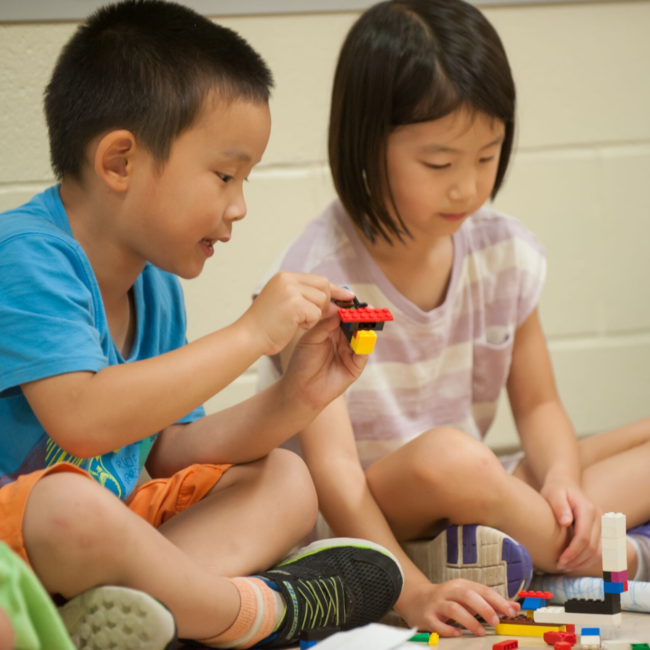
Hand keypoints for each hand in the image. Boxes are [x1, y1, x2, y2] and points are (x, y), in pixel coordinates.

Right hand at [241, 272, 354, 355]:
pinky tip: (293, 325)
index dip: (334, 289)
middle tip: (316, 316)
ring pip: (322, 301)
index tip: (348, 296)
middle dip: (326, 303)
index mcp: (285, 277)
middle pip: (324, 286)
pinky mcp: (295, 303)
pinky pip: (316, 314)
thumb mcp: (287, 305)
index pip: (318, 279)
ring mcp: (291, 290)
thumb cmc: (266, 326)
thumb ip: (307, 300)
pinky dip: (309, 323)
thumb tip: (335, 304)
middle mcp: (288, 279)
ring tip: (295, 321)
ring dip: (314, 315)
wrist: (248, 337)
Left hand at [280, 314, 368, 411]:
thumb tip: (339, 312)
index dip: (348, 308)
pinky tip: (361, 337)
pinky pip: (363, 353)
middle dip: (361, 316)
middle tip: (366, 308)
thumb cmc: (302, 362)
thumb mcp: (310, 338)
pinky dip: (364, 345)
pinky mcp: (355, 366)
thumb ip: (324, 324)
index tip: (351, 299)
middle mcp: (343, 340)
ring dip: (365, 328)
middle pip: (356, 324)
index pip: (343, 316)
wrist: (300, 388)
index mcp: (331, 330)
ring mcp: (350, 353)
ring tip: (365, 320)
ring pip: (362, 337)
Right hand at [397, 580, 519, 637]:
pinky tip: (457, 634)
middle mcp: (449, 591)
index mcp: (461, 585)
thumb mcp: (468, 597)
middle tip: (496, 621)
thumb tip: (514, 607)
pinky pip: (437, 623)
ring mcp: (437, 603)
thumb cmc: (448, 599)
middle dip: (484, 608)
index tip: (510, 613)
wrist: (417, 599)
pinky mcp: (427, 616)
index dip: (497, 601)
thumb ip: (491, 602)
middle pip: (467, 595)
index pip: (482, 590)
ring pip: (453, 608)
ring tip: (480, 632)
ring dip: (469, 620)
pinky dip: (448, 629)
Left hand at [541, 481, 601, 571]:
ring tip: (567, 567)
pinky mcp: (603, 529)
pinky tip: (576, 564)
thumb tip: (566, 522)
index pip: (584, 537)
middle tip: (561, 566)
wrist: (565, 483)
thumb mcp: (553, 494)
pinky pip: (601, 550)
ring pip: (600, 552)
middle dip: (577, 560)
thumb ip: (559, 506)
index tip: (560, 561)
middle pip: (593, 547)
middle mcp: (600, 517)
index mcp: (588, 508)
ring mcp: (604, 523)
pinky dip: (590, 559)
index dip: (573, 552)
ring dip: (584, 563)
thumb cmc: (556, 490)